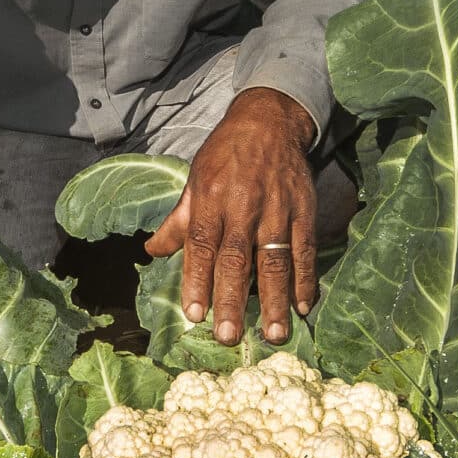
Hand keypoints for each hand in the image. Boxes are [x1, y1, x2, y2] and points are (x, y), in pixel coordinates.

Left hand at [144, 86, 319, 345]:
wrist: (269, 121)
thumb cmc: (225, 154)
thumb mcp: (195, 180)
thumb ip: (178, 221)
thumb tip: (152, 250)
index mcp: (211, 200)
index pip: (201, 246)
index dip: (197, 281)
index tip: (194, 315)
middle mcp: (243, 206)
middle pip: (236, 260)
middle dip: (232, 300)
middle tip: (229, 336)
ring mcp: (277, 210)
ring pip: (274, 260)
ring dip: (275, 300)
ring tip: (275, 334)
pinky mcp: (304, 210)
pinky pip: (305, 250)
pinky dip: (305, 279)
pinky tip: (304, 307)